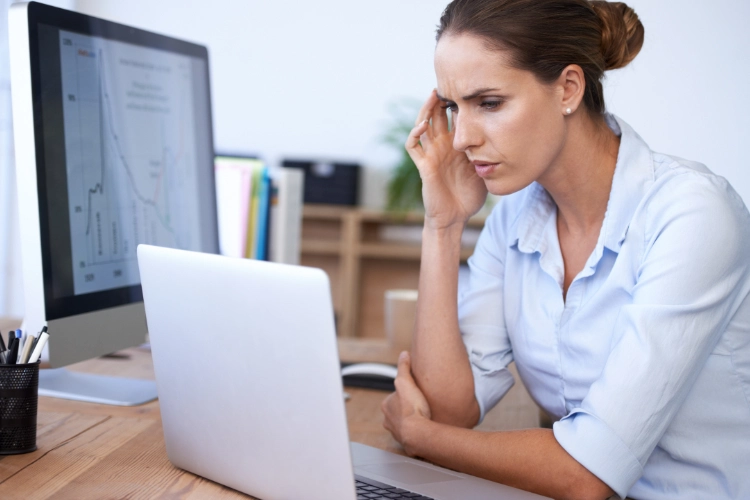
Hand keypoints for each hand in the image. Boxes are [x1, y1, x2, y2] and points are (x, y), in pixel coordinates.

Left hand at [381, 351, 430, 455]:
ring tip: (423, 416)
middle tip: (420, 404)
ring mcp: (396, 432)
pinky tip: (425, 427)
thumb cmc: (411, 409)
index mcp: (386, 405)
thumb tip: (404, 354)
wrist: (418, 434)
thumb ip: (404, 367)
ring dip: (412, 420)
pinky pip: (411, 433)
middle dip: (407, 407)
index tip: (415, 392)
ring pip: (403, 422)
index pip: (395, 395)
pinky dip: (417, 430)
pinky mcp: (406, 441)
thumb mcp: (406, 381)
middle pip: (398, 409)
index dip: (406, 392)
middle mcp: (388, 419)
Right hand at [406, 90, 487, 229]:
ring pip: (423, 124)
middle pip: (438, 114)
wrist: (456, 217)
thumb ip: (494, 152)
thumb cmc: (471, 195)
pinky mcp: (423, 165)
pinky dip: (415, 134)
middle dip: (442, 98)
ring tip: (434, 95)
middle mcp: (442, 145)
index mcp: (458, 144)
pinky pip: (413, 146)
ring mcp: (431, 154)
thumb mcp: (487, 167)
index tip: (471, 85)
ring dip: (426, 109)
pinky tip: (423, 125)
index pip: (456, 116)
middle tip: (450, 81)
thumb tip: (516, 134)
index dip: (460, 100)